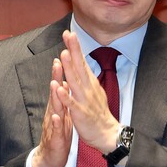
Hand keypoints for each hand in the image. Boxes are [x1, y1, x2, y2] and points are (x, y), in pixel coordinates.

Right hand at [31, 57, 72, 166]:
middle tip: (57, 62)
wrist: (50, 157)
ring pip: (53, 109)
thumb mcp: (62, 113)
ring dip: (54, 97)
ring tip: (55, 84)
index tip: (63, 55)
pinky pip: (55, 129)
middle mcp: (53, 112)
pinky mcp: (55, 138)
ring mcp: (53, 124)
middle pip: (54, 93)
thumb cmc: (58, 133)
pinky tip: (56, 116)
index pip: (59, 86)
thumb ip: (62, 98)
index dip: (61, 71)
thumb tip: (63, 82)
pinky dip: (55, 122)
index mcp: (57, 106)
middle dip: (55, 77)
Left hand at [57, 30, 121, 153]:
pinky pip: (71, 103)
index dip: (76, 48)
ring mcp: (84, 100)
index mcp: (89, 83)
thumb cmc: (98, 112)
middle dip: (74, 50)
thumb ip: (86, 77)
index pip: (82, 62)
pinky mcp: (80, 113)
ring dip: (69, 67)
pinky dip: (65, 95)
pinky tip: (59, 87)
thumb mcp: (94, 90)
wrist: (106, 133)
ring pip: (75, 81)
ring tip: (63, 54)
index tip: (70, 33)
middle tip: (69, 35)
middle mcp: (87, 88)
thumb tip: (81, 63)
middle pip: (79, 66)